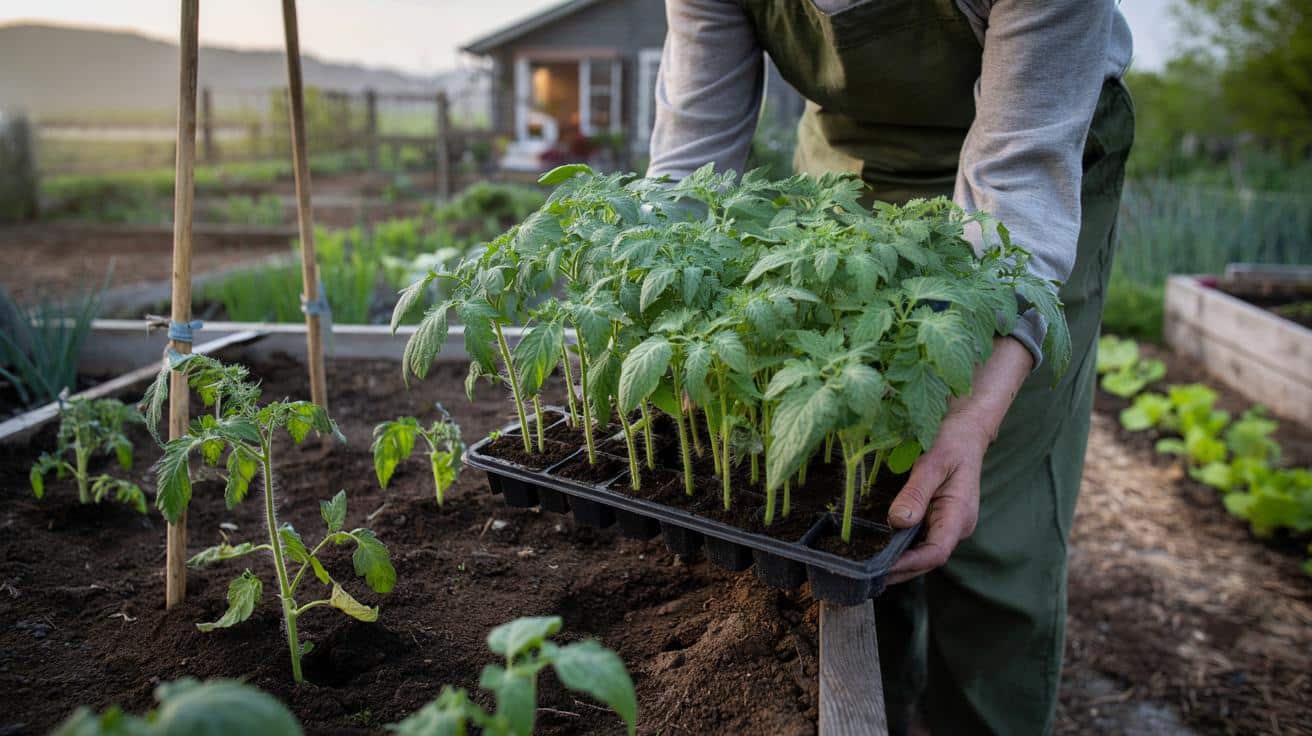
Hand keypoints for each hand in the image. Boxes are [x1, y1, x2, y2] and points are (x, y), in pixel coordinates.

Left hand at [886, 337, 1032, 584]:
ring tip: (867, 568)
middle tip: (865, 575)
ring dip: (898, 563)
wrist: (966, 428)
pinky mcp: (937, 517)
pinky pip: (919, 539)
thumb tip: (898, 522)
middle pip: (928, 559)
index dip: (909, 564)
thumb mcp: (934, 462)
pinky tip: (879, 549)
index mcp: (960, 515)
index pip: (936, 552)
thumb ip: (917, 492)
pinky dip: (900, 548)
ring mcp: (947, 523)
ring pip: (922, 552)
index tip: (882, 568)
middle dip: (900, 570)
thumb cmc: (952, 441)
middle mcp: (956, 525)